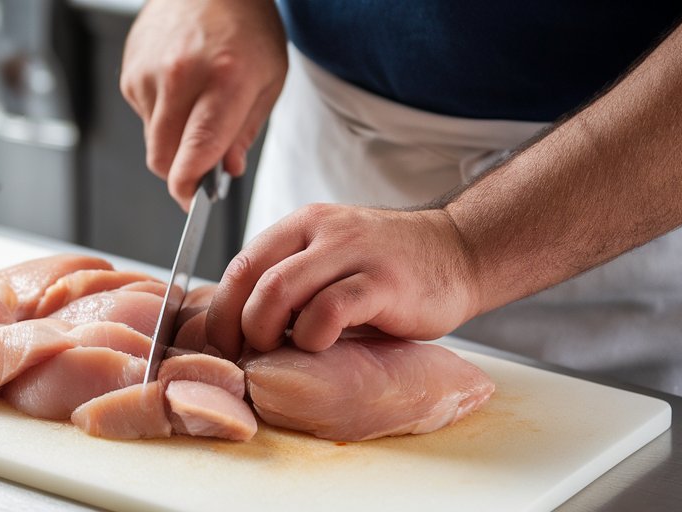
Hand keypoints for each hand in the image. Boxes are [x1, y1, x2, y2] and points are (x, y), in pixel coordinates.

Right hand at [120, 0, 286, 209]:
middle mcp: (180, 78)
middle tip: (203, 163)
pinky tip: (181, 88)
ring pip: (152, 140)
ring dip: (173, 140)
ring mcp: (148, 74)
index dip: (190, 190)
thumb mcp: (269, 79)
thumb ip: (245, 131)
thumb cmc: (246, 27)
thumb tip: (225, 171)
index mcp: (224, 81)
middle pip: (162, 159)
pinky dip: (162, 115)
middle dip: (180, 173)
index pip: (194, 155)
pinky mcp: (129, 72)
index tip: (194, 203)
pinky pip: (143, 115)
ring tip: (198, 106)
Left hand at [206, 204, 483, 356]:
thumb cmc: (390, 269)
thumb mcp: (331, 261)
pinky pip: (329, 309)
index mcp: (302, 225)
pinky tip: (324, 345)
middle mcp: (323, 230)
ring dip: (270, 332)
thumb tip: (240, 329)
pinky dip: (313, 335)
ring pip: (280, 290)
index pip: (241, 263)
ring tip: (285, 351)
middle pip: (252, 278)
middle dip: (239, 327)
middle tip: (250, 356)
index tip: (224, 346)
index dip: (222, 311)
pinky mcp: (384, 282)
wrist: (459, 252)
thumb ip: (292, 281)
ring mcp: (354, 253)